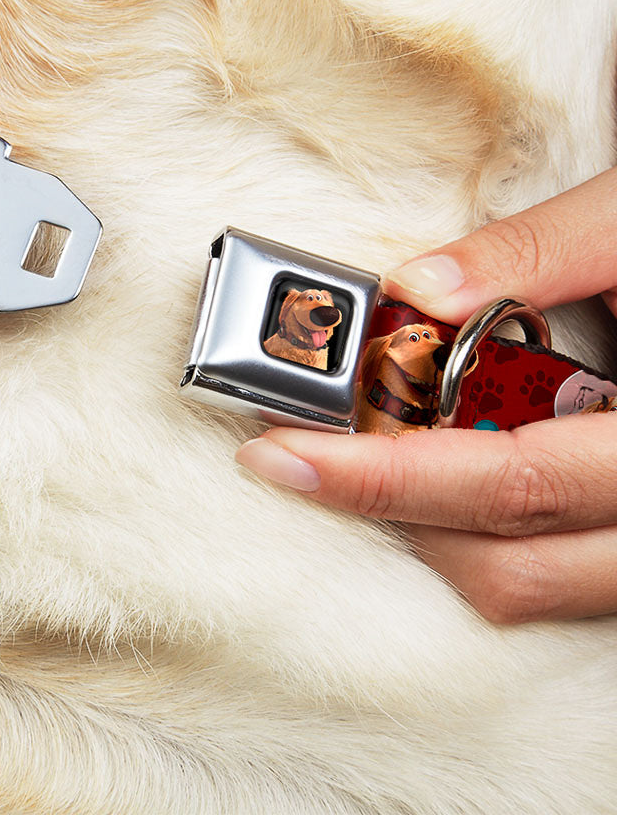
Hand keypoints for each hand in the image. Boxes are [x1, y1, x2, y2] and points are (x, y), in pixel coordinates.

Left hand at [237, 167, 616, 622]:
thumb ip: (538, 250)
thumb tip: (416, 289)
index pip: (511, 482)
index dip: (383, 476)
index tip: (282, 452)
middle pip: (508, 562)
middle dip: (385, 510)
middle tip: (294, 451)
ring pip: (530, 586)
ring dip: (429, 530)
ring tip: (358, 456)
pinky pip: (556, 575)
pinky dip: (479, 533)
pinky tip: (436, 467)